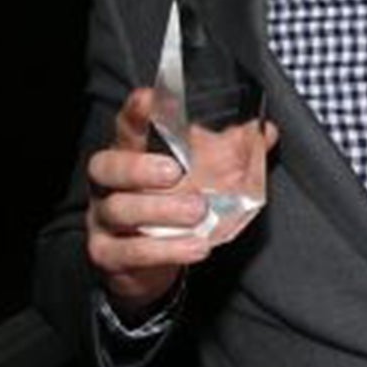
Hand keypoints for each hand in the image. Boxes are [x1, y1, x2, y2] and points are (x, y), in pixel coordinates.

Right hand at [84, 87, 235, 315]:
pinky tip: (195, 246)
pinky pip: (129, 252)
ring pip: (118, 209)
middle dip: (139, 167)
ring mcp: (103, 220)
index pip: (127, 128)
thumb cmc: (173, 210)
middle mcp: (109, 185)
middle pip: (107, 166)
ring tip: (197, 211)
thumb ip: (231, 154)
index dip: (135, 113)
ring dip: (160, 210)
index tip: (149, 98)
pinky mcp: (107, 254)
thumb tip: (263, 131)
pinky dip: (165, 250)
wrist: (147, 267)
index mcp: (130, 156)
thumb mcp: (201, 180)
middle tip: (175, 171)